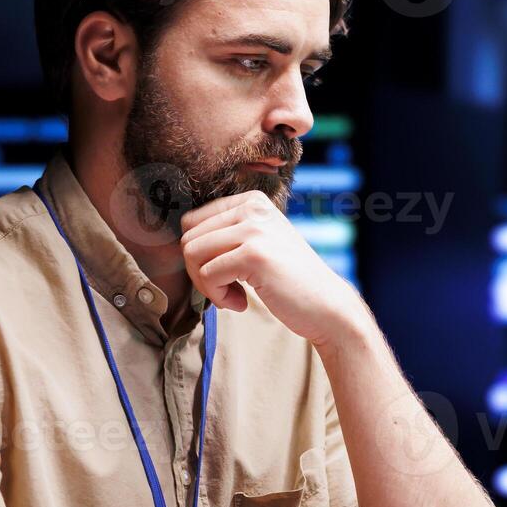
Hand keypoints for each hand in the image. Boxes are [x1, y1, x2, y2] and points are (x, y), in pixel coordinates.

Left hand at [179, 191, 368, 346]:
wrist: (327, 306)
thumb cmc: (289, 281)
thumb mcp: (259, 243)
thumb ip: (227, 235)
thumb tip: (179, 242)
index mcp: (252, 200)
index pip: (193, 221)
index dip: (199, 255)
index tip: (224, 273)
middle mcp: (253, 208)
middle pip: (188, 238)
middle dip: (199, 272)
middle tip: (225, 290)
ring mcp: (254, 229)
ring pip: (192, 255)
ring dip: (206, 285)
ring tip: (233, 296)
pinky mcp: (254, 255)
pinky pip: (207, 275)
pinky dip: (218, 297)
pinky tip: (241, 303)